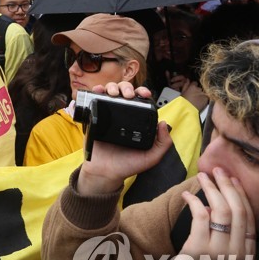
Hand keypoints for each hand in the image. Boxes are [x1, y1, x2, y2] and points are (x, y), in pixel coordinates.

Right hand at [76, 80, 170, 195]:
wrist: (105, 172)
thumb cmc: (127, 165)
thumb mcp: (151, 157)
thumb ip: (163, 144)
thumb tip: (164, 123)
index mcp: (136, 122)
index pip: (140, 100)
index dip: (142, 92)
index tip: (144, 93)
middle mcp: (122, 116)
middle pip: (124, 92)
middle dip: (127, 87)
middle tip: (127, 95)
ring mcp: (107, 115)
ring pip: (110, 93)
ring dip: (112, 87)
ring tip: (113, 93)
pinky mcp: (94, 117)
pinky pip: (94, 100)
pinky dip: (96, 90)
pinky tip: (99, 90)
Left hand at [161, 169, 254, 259]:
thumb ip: (228, 239)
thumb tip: (218, 208)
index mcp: (246, 255)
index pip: (249, 218)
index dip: (241, 195)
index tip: (233, 179)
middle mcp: (236, 253)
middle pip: (237, 210)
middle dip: (228, 185)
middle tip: (217, 170)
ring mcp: (217, 253)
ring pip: (220, 209)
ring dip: (210, 188)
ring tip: (202, 176)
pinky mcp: (197, 251)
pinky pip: (200, 217)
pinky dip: (194, 201)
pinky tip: (186, 196)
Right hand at [168, 74, 208, 110]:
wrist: (187, 110)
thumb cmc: (183, 101)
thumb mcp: (183, 92)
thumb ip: (186, 85)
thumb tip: (188, 80)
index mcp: (192, 86)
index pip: (194, 83)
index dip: (193, 86)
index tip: (192, 89)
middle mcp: (199, 89)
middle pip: (199, 88)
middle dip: (198, 90)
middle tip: (195, 95)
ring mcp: (203, 94)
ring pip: (203, 92)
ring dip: (201, 95)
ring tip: (198, 99)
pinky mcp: (206, 99)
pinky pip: (206, 97)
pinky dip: (204, 99)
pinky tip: (200, 102)